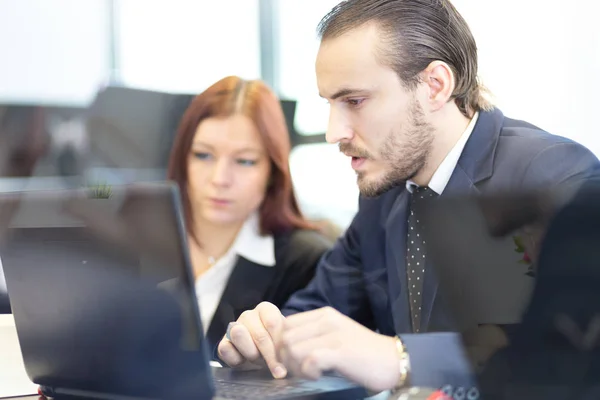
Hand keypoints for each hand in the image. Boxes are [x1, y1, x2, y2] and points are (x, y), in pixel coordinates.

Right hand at [217, 302, 287, 378]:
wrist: (261, 359)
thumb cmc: (275, 348)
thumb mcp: (284, 343)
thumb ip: (286, 344)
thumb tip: (286, 356)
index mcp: (266, 310)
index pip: (273, 323)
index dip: (280, 343)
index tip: (287, 359)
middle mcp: (249, 315)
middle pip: (259, 334)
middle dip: (269, 356)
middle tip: (277, 369)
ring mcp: (234, 326)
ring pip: (239, 335)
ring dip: (251, 354)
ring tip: (259, 361)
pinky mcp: (223, 342)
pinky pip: (225, 348)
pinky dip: (235, 359)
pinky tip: (244, 362)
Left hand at [277, 307, 400, 391]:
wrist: (394, 360)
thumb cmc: (363, 354)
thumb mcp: (335, 336)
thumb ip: (313, 337)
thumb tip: (285, 348)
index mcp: (324, 314)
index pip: (286, 324)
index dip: (281, 345)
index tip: (289, 361)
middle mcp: (326, 320)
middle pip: (285, 338)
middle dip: (285, 359)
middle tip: (298, 371)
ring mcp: (334, 334)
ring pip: (293, 349)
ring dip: (296, 367)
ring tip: (310, 374)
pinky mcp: (340, 351)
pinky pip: (309, 360)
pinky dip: (308, 372)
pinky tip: (319, 376)